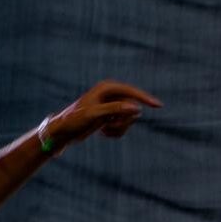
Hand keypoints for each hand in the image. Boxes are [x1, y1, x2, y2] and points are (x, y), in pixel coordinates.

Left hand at [47, 81, 161, 150]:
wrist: (62, 133)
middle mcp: (110, 95)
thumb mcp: (94, 115)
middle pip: (131, 107)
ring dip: (120, 128)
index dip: (145, 98)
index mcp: (107, 88)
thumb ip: (115, 110)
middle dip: (124, 121)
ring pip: (128, 118)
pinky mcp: (110, 117)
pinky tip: (103, 133)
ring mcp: (111, 106)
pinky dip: (116, 132)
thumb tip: (136, 108)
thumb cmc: (74, 121)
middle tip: (109, 127)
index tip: (158, 106)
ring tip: (104, 131)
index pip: (131, 92)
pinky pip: (123, 126)